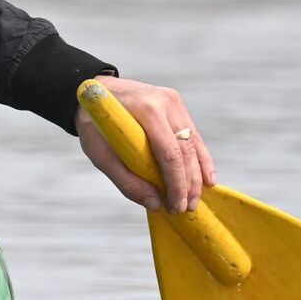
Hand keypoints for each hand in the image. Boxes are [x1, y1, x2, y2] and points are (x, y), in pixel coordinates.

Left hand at [75, 76, 213, 213]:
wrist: (94, 91)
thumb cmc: (94, 124)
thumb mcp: (100, 154)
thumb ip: (127, 181)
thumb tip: (155, 204)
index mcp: (147, 111)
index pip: (170, 153)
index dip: (177, 184)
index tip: (176, 206)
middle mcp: (166, 103)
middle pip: (186, 150)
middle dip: (189, 183)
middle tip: (186, 208)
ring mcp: (174, 103)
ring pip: (194, 144)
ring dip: (198, 175)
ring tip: (195, 200)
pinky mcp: (177, 107)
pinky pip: (193, 136)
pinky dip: (200, 159)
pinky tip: (207, 179)